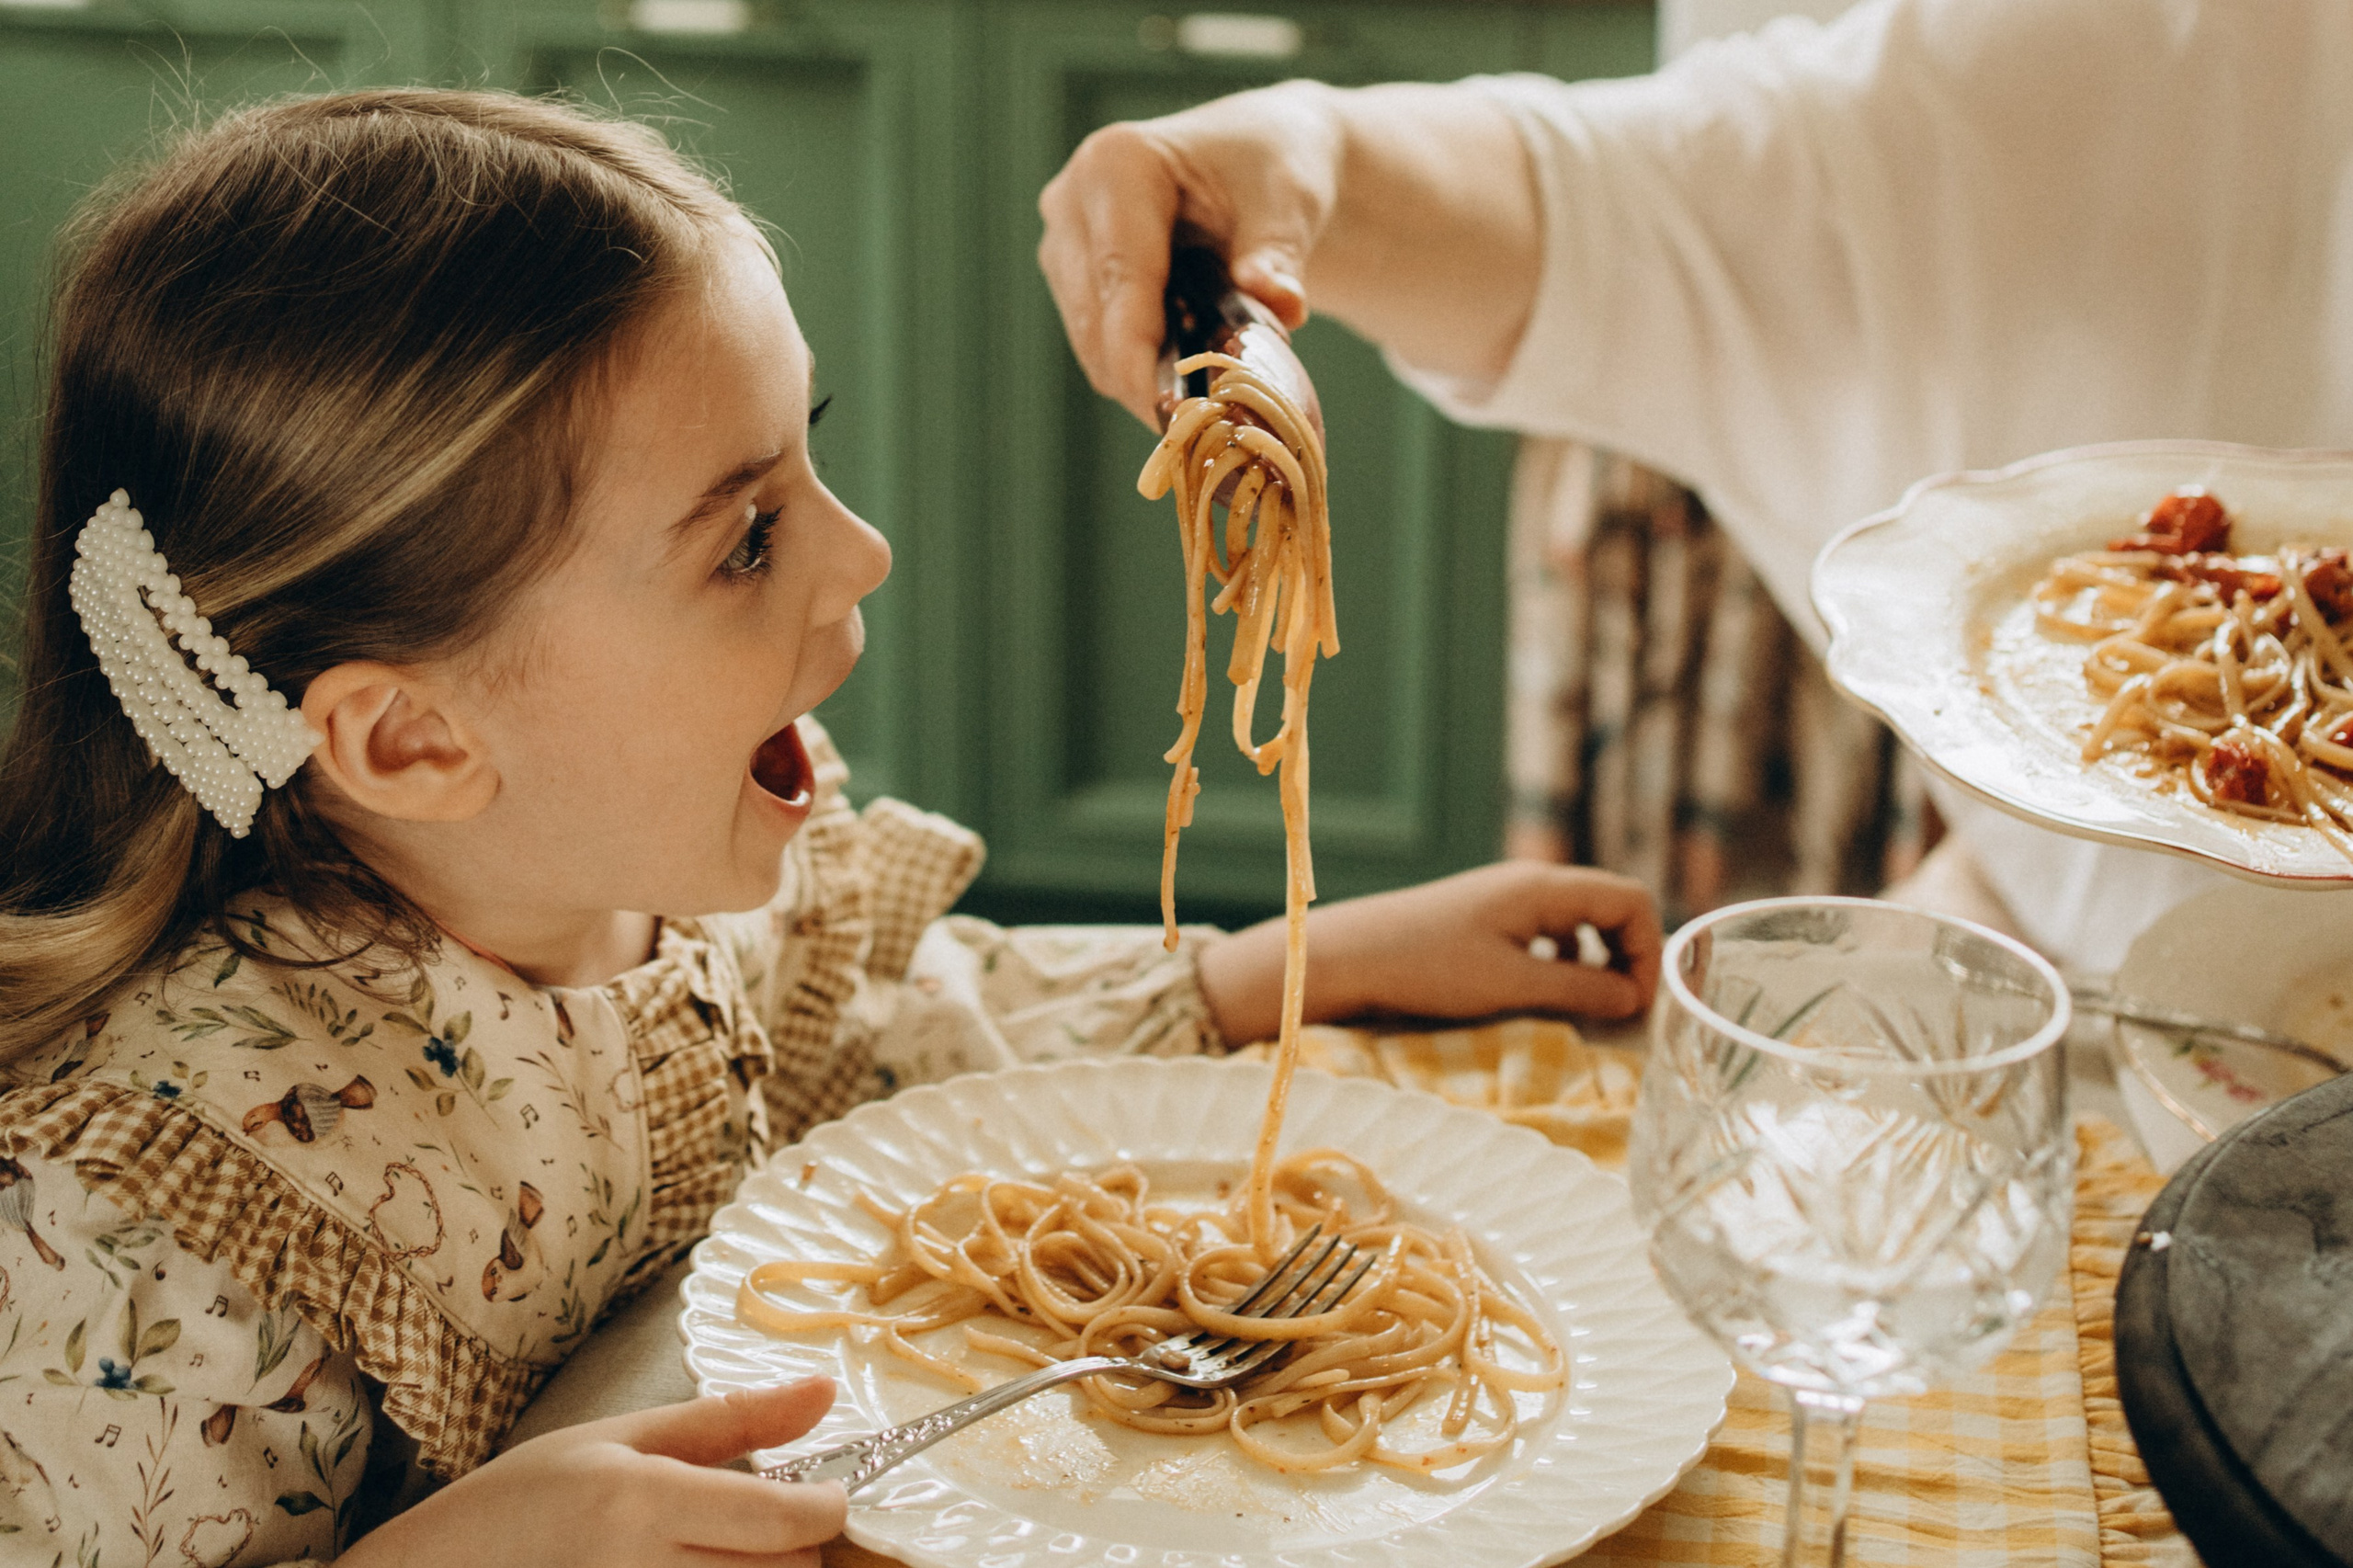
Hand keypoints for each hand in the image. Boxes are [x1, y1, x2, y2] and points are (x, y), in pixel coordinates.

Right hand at [340, 1378, 845, 1567]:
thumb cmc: (528, 1499)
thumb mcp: (624, 1437)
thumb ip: (732, 1418)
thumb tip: (826, 1390)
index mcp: (640, 1502)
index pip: (779, 1520)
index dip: (827, 1506)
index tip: (828, 1491)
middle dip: (798, 1547)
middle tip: (770, 1522)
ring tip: (723, 1549)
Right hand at [1037, 81, 1539, 430]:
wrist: (1258, 158)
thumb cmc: (1274, 168)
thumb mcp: (1290, 202)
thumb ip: (1278, 255)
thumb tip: (1281, 305)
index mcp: (1116, 164)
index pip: (1120, 276)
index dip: (1139, 352)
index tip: (1167, 414)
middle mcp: (1072, 199)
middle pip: (1095, 318)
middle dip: (1146, 377)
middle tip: (1207, 424)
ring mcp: (1064, 242)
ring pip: (1091, 342)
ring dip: (1144, 377)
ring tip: (1207, 397)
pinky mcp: (1071, 277)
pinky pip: (1098, 344)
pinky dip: (1141, 369)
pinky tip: (1188, 373)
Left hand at [1196, 862, 1661, 1044]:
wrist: (1349, 956)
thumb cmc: (1427, 968)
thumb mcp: (1512, 984)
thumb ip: (1580, 988)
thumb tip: (1635, 997)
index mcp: (1543, 887)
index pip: (1630, 899)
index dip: (1650, 949)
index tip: (1639, 1002)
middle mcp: (1530, 883)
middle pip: (1610, 907)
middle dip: (1629, 956)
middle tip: (1624, 1010)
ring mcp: (1506, 899)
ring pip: (1579, 922)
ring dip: (1596, 962)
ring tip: (1588, 1007)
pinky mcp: (1485, 920)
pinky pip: (1546, 934)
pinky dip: (1561, 962)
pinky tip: (1545, 994)